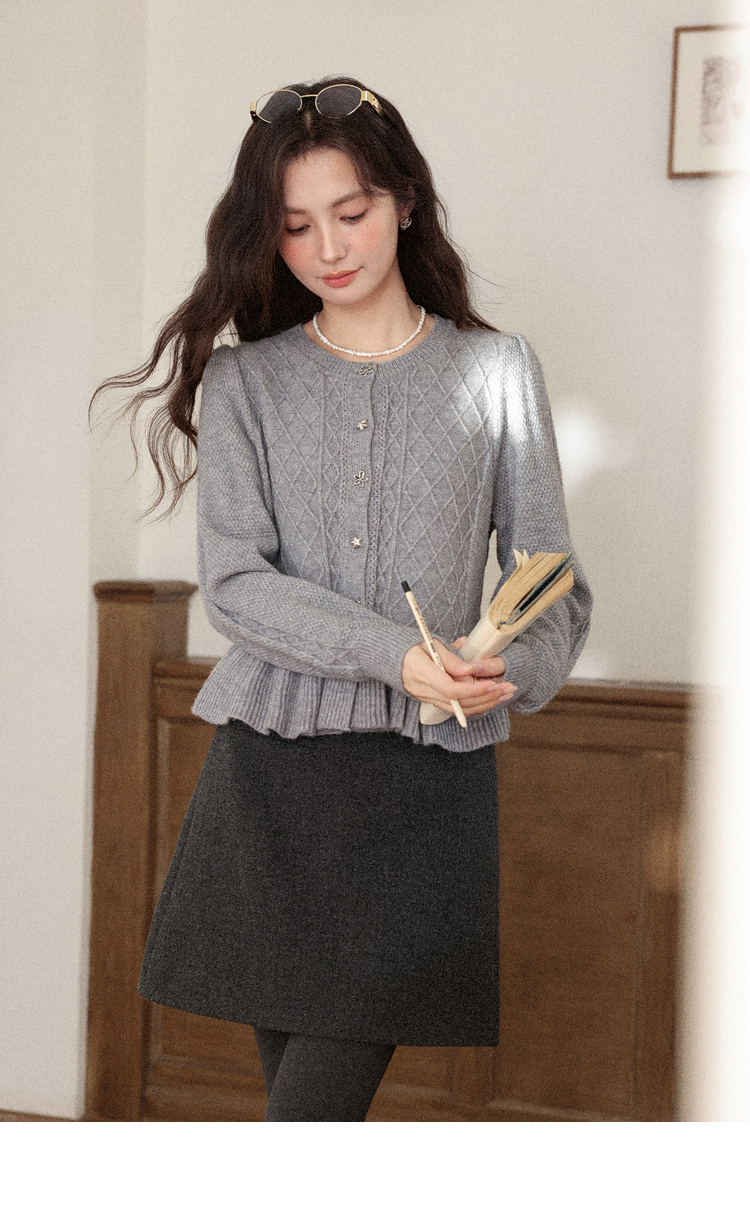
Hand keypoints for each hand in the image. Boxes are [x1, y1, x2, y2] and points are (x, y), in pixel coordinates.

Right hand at [401, 637, 516, 717]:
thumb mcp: (431, 644)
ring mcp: (428, 699)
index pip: (451, 689)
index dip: (474, 690)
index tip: (492, 684)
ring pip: (461, 710)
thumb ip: (452, 658)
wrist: (392, 659)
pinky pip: (457, 709)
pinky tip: (491, 698)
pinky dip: (476, 705)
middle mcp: (424, 690)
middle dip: (487, 697)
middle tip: (508, 688)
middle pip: (460, 704)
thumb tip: (473, 669)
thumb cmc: (412, 647)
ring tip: (505, 694)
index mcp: (422, 672)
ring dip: (486, 703)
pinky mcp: (433, 702)